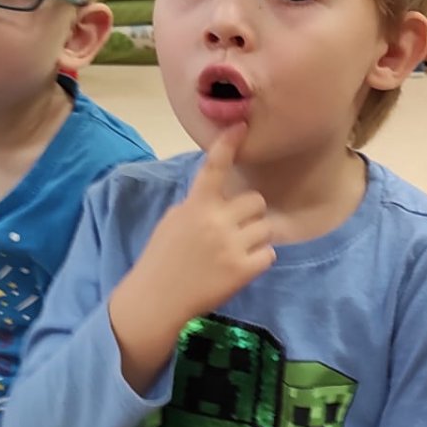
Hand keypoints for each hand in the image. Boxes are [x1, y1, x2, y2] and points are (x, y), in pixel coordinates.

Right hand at [133, 124, 273, 331]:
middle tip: (236, 230)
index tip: (241, 125)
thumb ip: (198, 205)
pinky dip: (259, 260)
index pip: (214, 168)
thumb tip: (222, 198)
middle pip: (256, 201)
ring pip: (266, 227)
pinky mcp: (243, 270)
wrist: (156, 300)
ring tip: (236, 251)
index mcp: (195, 206)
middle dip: (250, 214)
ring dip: (256, 237)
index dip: (227, 145)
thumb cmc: (162, 259)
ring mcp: (231, 246)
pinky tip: (240, 267)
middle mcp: (215, 221)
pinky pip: (269, 254)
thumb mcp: (173, 221)